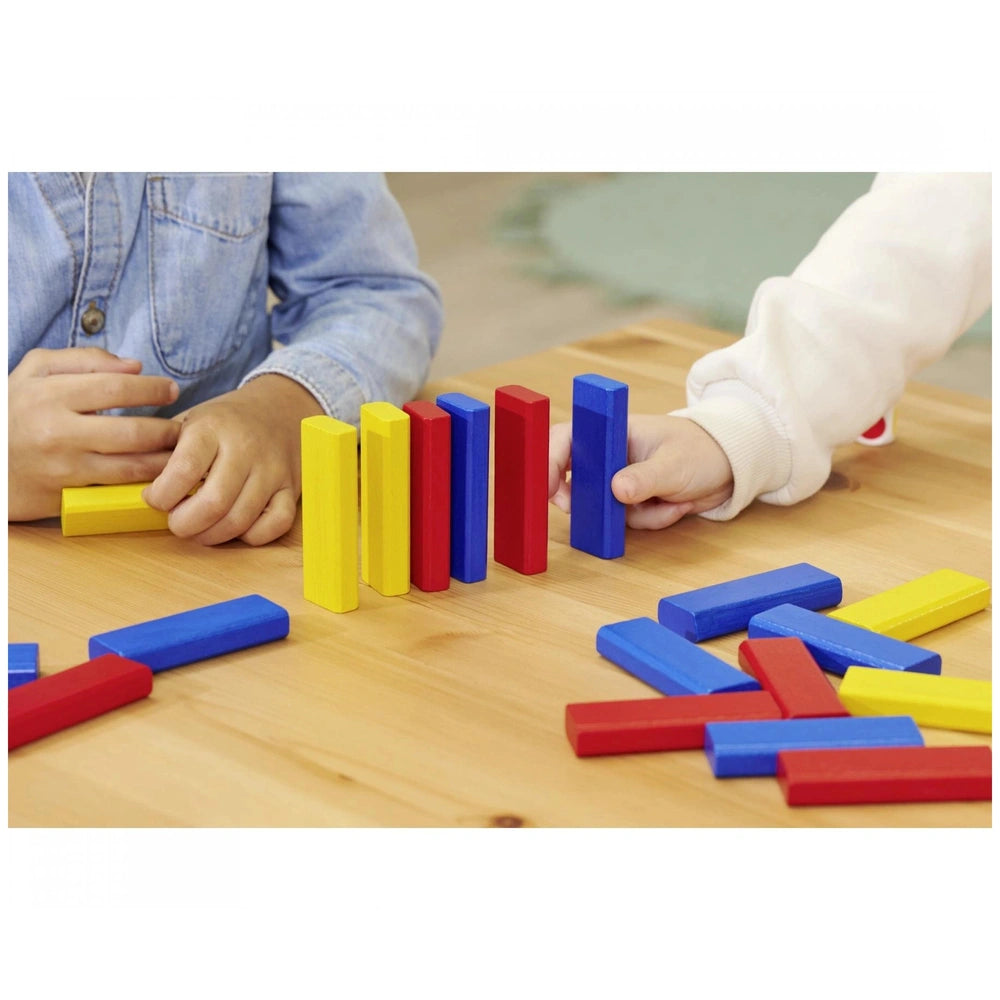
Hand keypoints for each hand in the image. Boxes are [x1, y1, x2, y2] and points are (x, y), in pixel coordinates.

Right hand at [8, 347, 180, 520]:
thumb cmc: (14, 410)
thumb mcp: (35, 371)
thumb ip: (84, 359)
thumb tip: (134, 365)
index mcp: (50, 394)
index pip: (115, 387)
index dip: (151, 388)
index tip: (172, 389)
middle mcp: (57, 431)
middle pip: (131, 431)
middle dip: (167, 430)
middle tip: (184, 428)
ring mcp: (62, 466)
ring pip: (129, 465)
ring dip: (164, 460)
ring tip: (180, 452)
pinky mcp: (65, 494)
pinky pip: (115, 487)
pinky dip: (143, 481)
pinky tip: (160, 474)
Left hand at [142, 374, 323, 545]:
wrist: (280, 409)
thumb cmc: (225, 422)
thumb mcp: (191, 421)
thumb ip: (164, 450)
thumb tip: (132, 484)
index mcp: (213, 428)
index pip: (183, 471)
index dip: (161, 496)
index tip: (154, 498)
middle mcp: (246, 448)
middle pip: (213, 503)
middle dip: (184, 524)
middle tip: (176, 521)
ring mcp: (272, 470)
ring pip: (241, 520)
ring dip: (212, 535)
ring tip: (199, 528)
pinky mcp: (291, 488)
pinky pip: (275, 525)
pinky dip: (252, 535)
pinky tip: (236, 527)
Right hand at [548, 414, 733, 529]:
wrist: (730, 467)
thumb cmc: (702, 450)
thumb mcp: (674, 464)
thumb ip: (644, 478)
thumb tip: (616, 491)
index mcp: (612, 431)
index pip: (566, 440)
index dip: (548, 460)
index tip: (545, 488)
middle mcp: (609, 456)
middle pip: (574, 479)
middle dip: (587, 501)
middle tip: (600, 512)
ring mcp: (618, 480)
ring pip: (603, 507)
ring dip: (635, 514)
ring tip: (671, 501)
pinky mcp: (631, 501)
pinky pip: (625, 521)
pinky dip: (650, 520)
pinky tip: (677, 506)